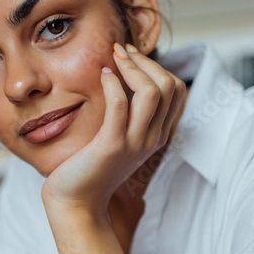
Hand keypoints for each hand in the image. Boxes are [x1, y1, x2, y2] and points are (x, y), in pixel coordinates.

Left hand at [41, 43, 186, 216]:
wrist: (76, 202)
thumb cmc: (90, 166)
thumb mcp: (118, 138)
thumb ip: (128, 115)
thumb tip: (124, 76)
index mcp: (157, 135)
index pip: (177, 90)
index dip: (157, 66)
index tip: (131, 57)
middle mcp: (151, 139)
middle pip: (169, 86)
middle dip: (146, 61)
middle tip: (121, 52)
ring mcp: (134, 143)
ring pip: (152, 92)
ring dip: (132, 67)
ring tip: (113, 58)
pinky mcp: (111, 146)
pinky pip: (120, 105)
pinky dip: (113, 84)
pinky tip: (101, 75)